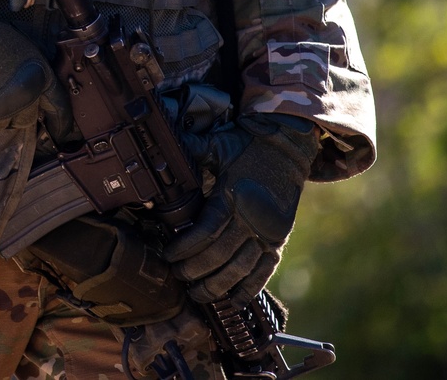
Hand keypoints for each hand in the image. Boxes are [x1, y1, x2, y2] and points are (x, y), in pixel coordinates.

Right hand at [0, 0, 72, 138]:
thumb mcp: (21, 47)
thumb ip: (33, 71)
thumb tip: (37, 87)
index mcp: (39, 79)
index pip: (58, 108)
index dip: (62, 122)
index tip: (62, 130)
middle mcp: (23, 100)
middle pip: (28, 119)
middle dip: (24, 113)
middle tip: (12, 101)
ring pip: (5, 125)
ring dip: (1, 116)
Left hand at [164, 114, 319, 304]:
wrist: (286, 146)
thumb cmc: (246, 145)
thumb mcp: (217, 144)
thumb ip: (191, 151)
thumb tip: (161, 152)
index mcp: (234, 196)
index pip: (206, 231)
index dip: (185, 247)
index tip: (168, 255)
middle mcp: (253, 218)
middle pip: (220, 255)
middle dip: (195, 270)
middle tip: (177, 276)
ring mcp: (269, 232)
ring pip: (241, 269)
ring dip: (218, 286)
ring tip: (197, 294)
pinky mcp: (279, 239)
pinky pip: (264, 271)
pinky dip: (249, 289)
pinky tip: (234, 301)